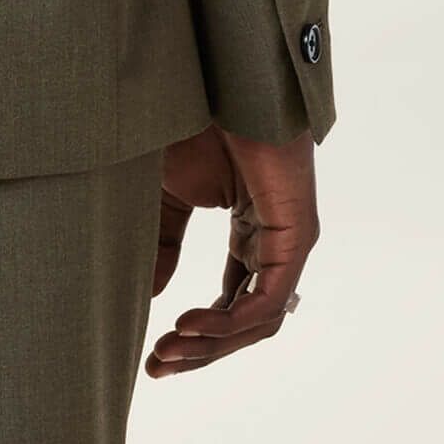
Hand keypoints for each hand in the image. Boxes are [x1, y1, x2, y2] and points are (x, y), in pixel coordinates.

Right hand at [145, 123, 318, 378]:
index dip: (195, 336)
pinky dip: (229, 322)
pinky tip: (191, 325)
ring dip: (211, 344)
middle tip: (159, 366)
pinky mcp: (295, 234)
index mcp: (248, 232)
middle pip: (242, 321)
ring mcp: (287, 240)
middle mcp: (271, 241)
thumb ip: (161, 244)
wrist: (215, 77)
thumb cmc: (196, 122)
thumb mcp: (168, 194)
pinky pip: (266, 299)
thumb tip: (147, 298)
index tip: (154, 355)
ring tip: (169, 350)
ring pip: (255, 320)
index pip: (229, 303)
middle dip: (199, 351)